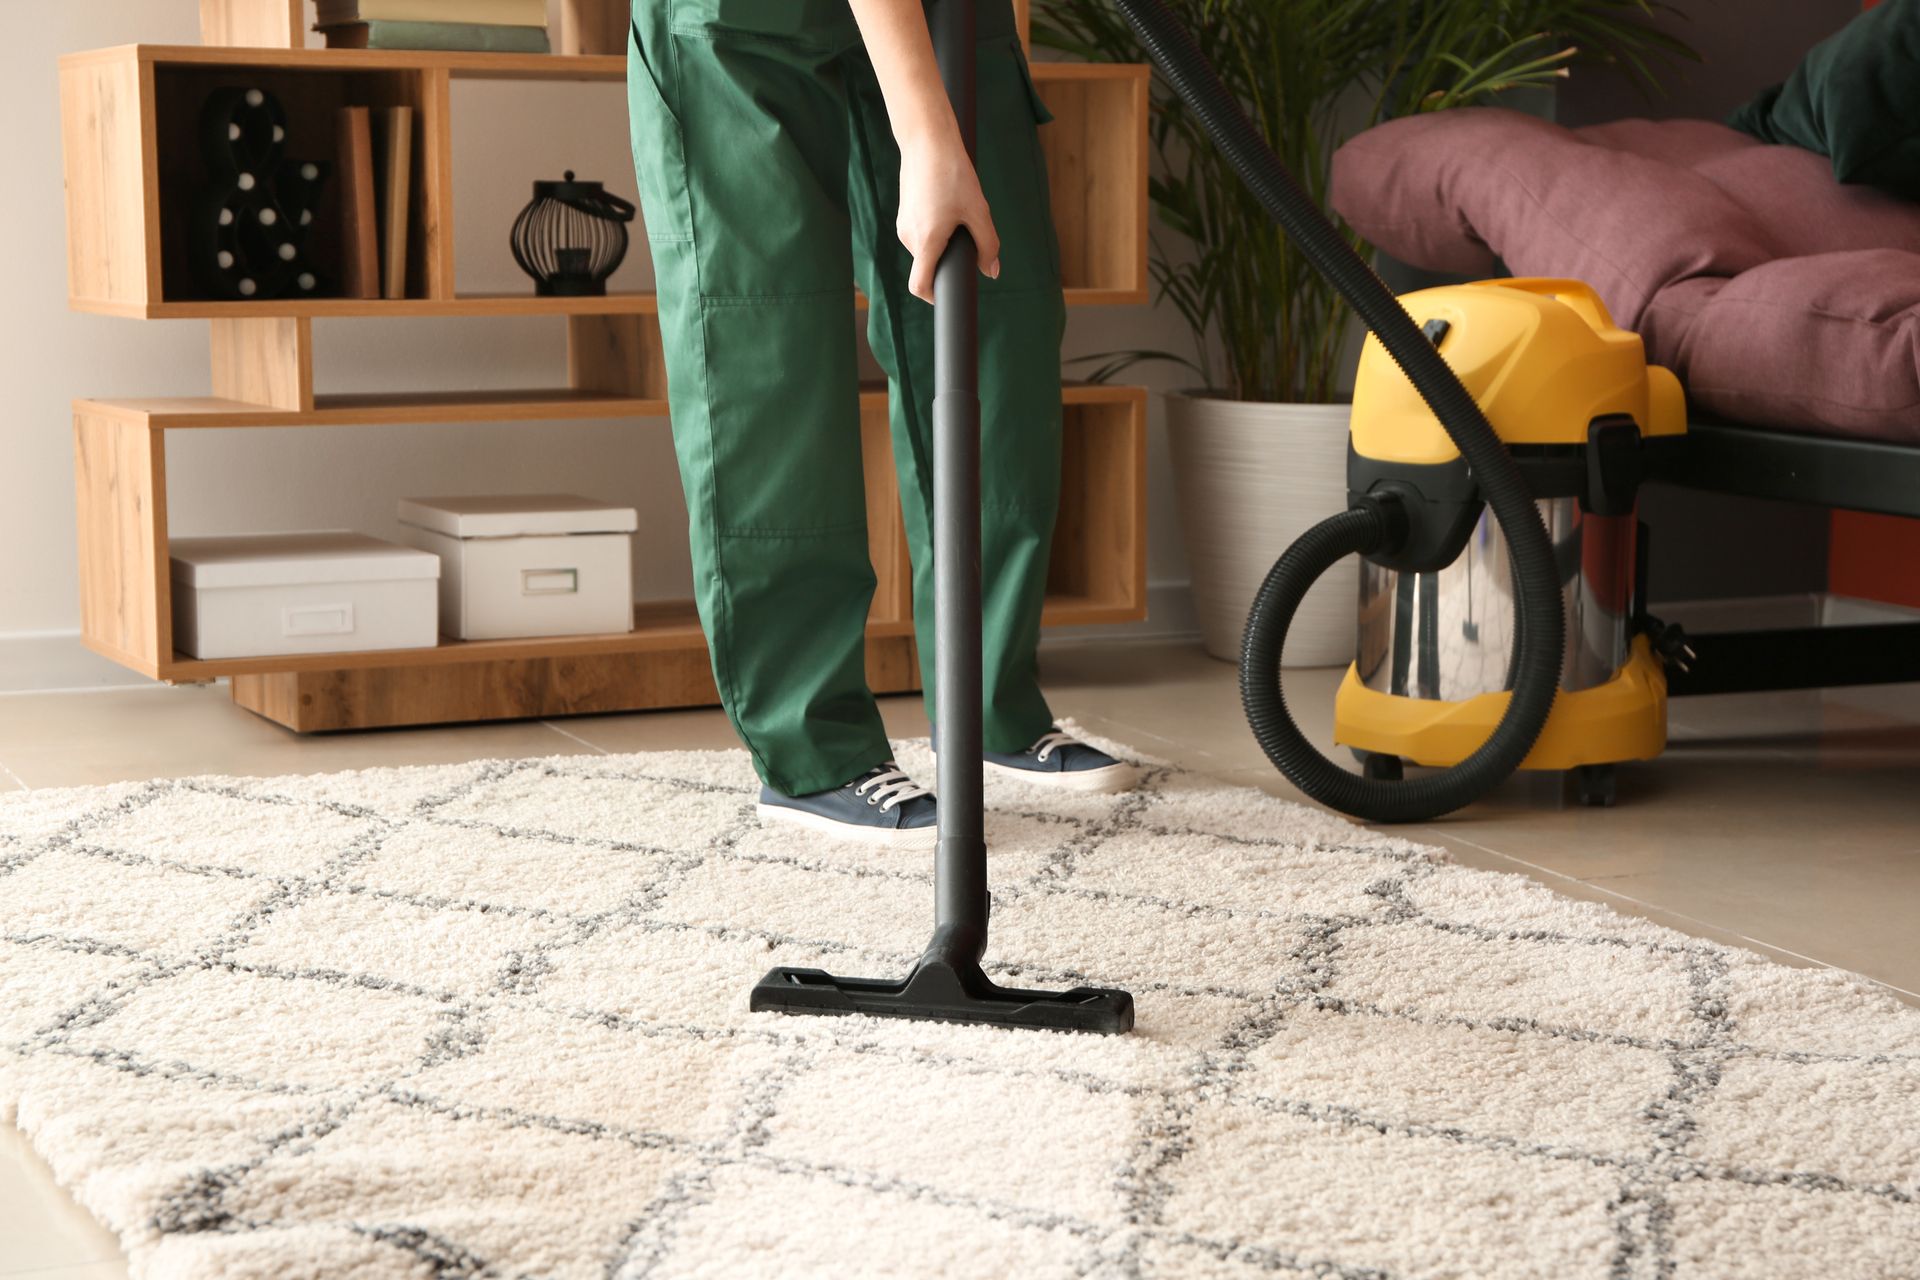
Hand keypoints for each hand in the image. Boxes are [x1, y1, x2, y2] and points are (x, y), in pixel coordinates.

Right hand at [897, 133, 1000, 303]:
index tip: (950, 296)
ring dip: (943, 243)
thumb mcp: (979, 211)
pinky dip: (936, 231)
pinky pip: (921, 235)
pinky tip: (947, 205)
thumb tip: (992, 272)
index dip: (935, 297)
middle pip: (929, 266)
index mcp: (926, 241)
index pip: (920, 286)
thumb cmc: (953, 174)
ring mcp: (903, 226)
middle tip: (967, 234)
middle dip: (948, 260)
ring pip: (926, 250)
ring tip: (957, 212)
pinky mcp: (904, 215)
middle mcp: (909, 238)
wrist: (927, 141)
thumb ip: (988, 245)